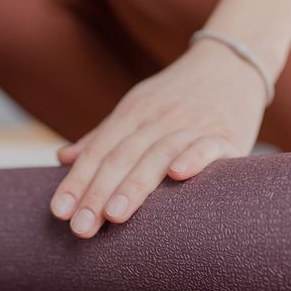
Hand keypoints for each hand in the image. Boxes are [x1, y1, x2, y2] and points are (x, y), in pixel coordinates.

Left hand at [49, 39, 267, 237]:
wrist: (231, 63)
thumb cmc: (178, 96)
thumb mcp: (137, 107)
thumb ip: (103, 136)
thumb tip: (63, 158)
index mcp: (132, 113)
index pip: (98, 151)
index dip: (77, 181)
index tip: (59, 212)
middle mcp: (157, 118)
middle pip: (122, 156)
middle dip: (98, 193)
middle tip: (80, 227)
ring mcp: (192, 125)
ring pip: (158, 154)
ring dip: (135, 185)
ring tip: (114, 215)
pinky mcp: (226, 134)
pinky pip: (207, 146)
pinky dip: (194, 158)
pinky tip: (178, 175)